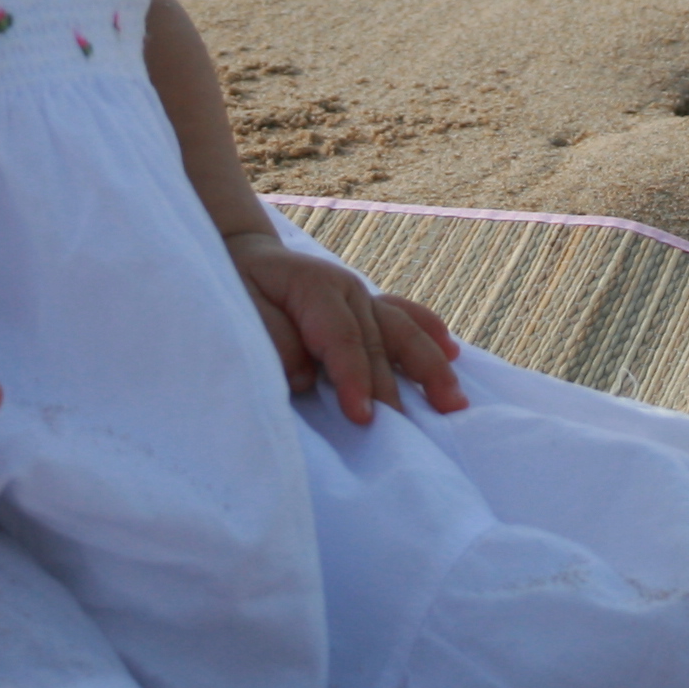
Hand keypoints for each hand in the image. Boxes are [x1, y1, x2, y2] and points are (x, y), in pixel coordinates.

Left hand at [228, 230, 464, 423]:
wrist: (238, 253)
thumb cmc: (234, 286)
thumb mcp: (238, 307)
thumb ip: (272, 339)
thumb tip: (305, 377)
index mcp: (317, 289)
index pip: (343, 340)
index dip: (354, 380)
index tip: (361, 418)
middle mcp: (349, 291)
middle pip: (378, 345)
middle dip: (393, 390)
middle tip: (406, 434)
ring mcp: (362, 298)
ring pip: (403, 332)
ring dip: (430, 367)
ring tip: (453, 402)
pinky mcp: (367, 307)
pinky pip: (404, 316)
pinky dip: (428, 332)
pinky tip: (452, 351)